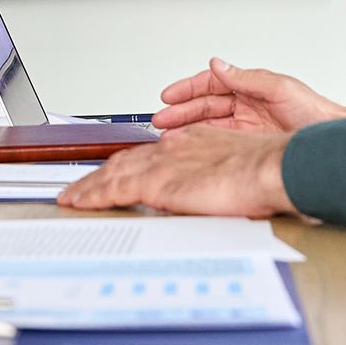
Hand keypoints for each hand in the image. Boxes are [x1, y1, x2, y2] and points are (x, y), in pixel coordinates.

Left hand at [57, 127, 296, 216]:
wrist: (272, 167)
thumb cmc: (266, 172)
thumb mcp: (233, 168)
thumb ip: (214, 178)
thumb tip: (210, 196)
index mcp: (191, 142)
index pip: (148, 154)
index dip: (126, 165)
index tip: (113, 175)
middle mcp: (171, 147)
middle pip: (123, 160)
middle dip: (98, 174)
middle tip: (80, 186)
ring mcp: (161, 163)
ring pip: (111, 172)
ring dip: (88, 185)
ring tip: (72, 196)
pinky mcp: (156, 181)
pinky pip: (113, 188)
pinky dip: (93, 195)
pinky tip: (80, 202)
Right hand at [153, 57, 345, 134]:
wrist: (335, 144)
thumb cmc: (316, 114)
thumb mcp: (280, 88)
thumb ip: (246, 77)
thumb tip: (218, 65)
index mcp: (251, 87)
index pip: (211, 85)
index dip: (188, 89)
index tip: (169, 95)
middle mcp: (246, 105)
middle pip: (205, 105)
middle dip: (180, 110)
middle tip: (161, 119)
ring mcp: (247, 126)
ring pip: (208, 124)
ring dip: (187, 127)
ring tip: (167, 134)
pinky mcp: (250, 146)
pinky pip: (218, 142)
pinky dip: (201, 142)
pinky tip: (189, 146)